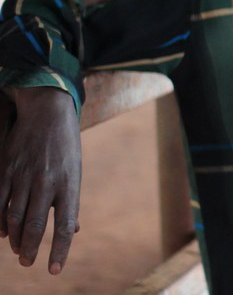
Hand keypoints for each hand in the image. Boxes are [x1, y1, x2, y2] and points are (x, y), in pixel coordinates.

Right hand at [0, 87, 81, 274]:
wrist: (47, 111)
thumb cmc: (65, 145)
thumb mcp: (75, 170)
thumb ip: (70, 201)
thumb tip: (73, 230)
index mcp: (69, 183)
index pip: (65, 225)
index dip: (59, 251)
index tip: (54, 270)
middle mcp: (47, 182)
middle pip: (35, 226)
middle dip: (30, 249)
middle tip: (28, 262)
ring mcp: (24, 176)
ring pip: (14, 218)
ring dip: (14, 239)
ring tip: (17, 251)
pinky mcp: (6, 170)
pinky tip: (2, 233)